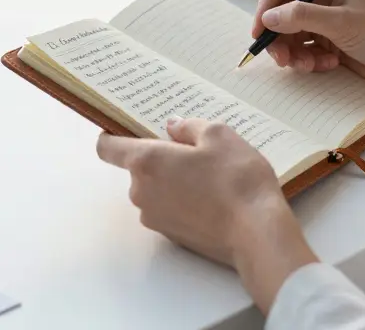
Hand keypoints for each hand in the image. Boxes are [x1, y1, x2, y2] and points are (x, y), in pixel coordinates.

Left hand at [95, 118, 309, 267]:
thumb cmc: (237, 179)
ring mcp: (154, 218)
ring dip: (173, 181)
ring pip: (155, 190)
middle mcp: (141, 192)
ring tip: (211, 177)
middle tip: (195, 152)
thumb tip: (173, 127)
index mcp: (146, 162)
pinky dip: (183, 202)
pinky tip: (213, 199)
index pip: (107, 147)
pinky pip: (169, 209)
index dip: (113, 135)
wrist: (256, 234)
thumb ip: (189, 127)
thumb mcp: (219, 136)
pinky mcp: (171, 236)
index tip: (129, 129)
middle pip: (139, 168)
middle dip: (161, 159)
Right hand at [252, 0, 364, 95]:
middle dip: (278, 37)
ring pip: (289, 35)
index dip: (266, 5)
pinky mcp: (331, 44)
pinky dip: (308, 61)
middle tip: (282, 60)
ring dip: (293, 53)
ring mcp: (327, 21)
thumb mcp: (342, 23)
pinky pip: (303, 51)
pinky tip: (328, 66)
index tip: (260, 32)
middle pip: (281, 12)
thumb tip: (267, 18)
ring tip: (309, 66)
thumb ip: (301, 16)